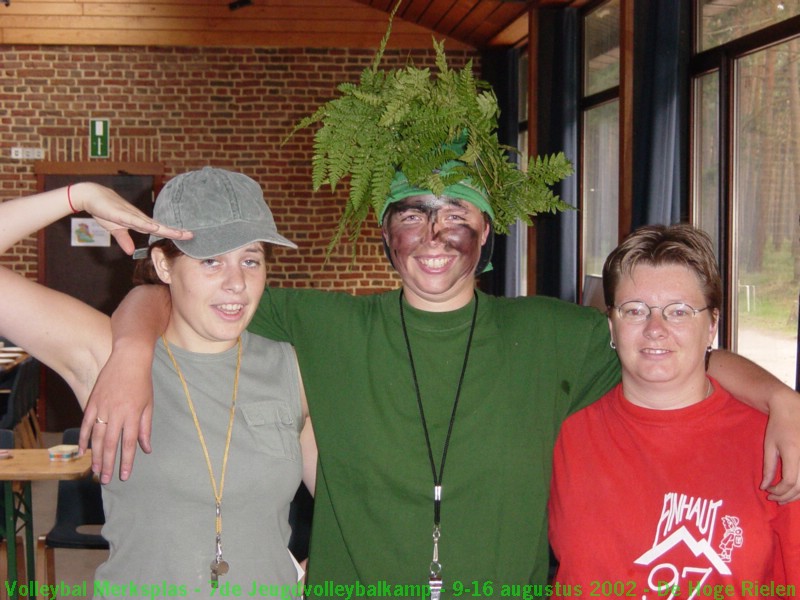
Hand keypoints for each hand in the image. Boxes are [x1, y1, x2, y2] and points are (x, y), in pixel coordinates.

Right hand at [70, 182, 191, 254]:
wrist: (91, 196)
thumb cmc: (104, 210)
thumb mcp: (115, 229)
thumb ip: (124, 240)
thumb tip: (130, 252)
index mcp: (139, 222)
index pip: (159, 230)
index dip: (171, 234)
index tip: (185, 237)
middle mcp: (140, 218)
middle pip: (161, 227)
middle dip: (176, 232)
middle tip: (191, 235)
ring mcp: (132, 215)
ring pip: (153, 224)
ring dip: (166, 229)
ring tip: (181, 233)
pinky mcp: (123, 214)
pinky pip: (137, 221)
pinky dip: (147, 225)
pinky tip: (157, 228)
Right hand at [79, 339, 154, 482]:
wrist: (129, 358)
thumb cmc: (142, 382)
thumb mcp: (148, 405)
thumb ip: (145, 428)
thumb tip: (146, 449)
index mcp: (133, 415)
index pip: (129, 444)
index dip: (127, 461)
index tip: (124, 476)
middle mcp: (117, 413)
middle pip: (110, 444)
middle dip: (108, 464)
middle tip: (105, 480)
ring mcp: (102, 408)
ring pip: (96, 437)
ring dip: (95, 456)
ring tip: (95, 470)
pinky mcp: (92, 402)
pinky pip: (86, 424)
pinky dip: (83, 439)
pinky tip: (82, 452)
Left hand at [761, 388, 799, 502]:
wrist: (792, 410)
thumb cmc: (778, 426)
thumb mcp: (769, 446)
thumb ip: (768, 468)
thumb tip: (765, 486)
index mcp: (794, 453)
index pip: (790, 482)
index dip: (779, 490)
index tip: (767, 491)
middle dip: (786, 496)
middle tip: (773, 499)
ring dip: (796, 495)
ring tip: (782, 498)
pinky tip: (793, 490)